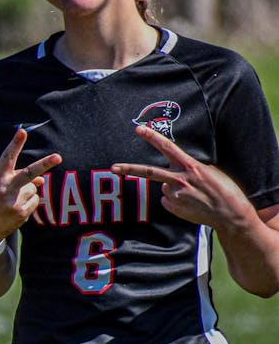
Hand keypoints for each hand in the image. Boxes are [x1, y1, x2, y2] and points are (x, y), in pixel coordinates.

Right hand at [0, 128, 61, 243]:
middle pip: (29, 173)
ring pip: (34, 188)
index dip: (15, 144)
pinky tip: (15, 210)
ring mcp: (14, 201)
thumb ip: (17, 180)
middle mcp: (5, 188)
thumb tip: (42, 181)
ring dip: (28, 192)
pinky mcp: (21, 213)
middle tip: (59, 156)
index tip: (22, 131)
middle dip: (45, 164)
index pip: (7, 158)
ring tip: (12, 201)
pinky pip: (35, 201)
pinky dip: (29, 204)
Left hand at [112, 125, 255, 231]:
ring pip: (165, 187)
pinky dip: (175, 201)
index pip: (168, 147)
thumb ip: (188, 167)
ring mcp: (175, 195)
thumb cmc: (223, 189)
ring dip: (175, 189)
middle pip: (149, 172)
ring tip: (193, 195)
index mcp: (190, 166)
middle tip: (113, 167)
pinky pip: (167, 200)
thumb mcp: (209, 171)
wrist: (229, 214)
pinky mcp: (173, 208)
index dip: (152, 137)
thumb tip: (173, 170)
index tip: (139, 129)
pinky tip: (190, 203)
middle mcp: (180, 180)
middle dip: (128, 169)